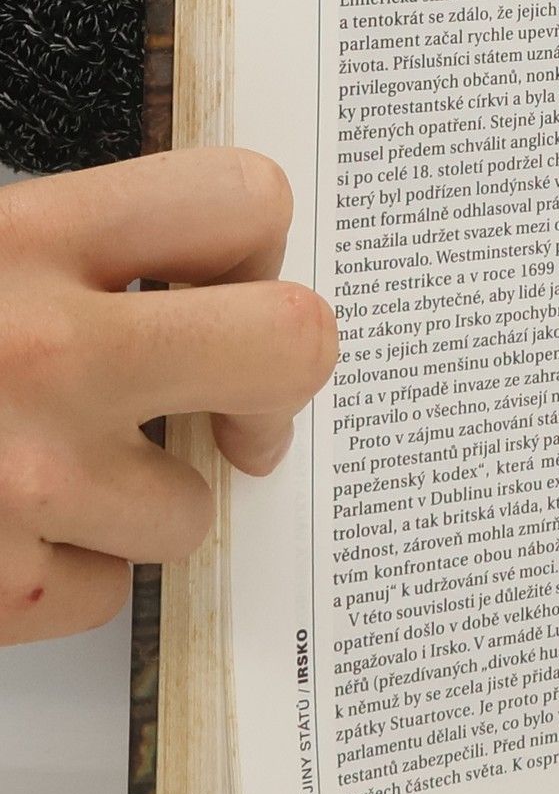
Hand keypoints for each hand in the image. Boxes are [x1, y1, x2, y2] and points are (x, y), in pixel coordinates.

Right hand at [0, 149, 337, 644]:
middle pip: (295, 345)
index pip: (243, 200)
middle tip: (229, 406)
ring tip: (29, 475)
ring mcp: (26, 481)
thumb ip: (69, 254)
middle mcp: (41, 351)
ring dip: (133, 504)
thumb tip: (203, 271)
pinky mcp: (2, 592)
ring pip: (194, 507)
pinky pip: (105, 593)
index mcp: (24, 239)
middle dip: (270, 387)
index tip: (226, 283)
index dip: (251, 251)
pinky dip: (57, 575)